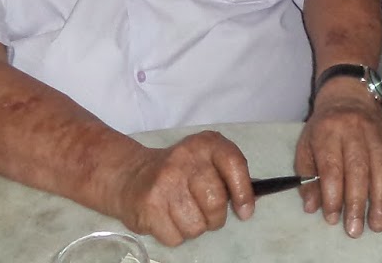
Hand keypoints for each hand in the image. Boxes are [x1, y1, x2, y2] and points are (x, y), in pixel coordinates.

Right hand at [114, 131, 254, 246]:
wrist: (131, 175)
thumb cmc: (179, 171)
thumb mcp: (205, 160)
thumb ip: (229, 175)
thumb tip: (250, 204)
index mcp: (205, 143)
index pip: (234, 163)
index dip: (243, 192)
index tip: (245, 212)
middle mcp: (184, 159)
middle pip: (216, 203)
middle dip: (215, 217)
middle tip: (206, 213)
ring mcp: (165, 182)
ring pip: (196, 226)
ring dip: (194, 227)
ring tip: (184, 213)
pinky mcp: (149, 206)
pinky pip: (176, 237)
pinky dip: (175, 235)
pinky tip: (167, 219)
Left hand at [295, 83, 381, 236]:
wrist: (350, 94)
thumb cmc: (324, 126)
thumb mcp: (306, 144)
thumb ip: (307, 176)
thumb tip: (312, 206)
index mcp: (328, 132)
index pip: (332, 166)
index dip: (333, 194)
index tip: (333, 218)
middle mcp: (353, 131)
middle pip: (358, 169)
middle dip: (358, 202)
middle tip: (355, 229)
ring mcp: (375, 134)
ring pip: (381, 168)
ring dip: (381, 200)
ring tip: (379, 224)